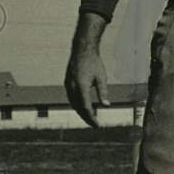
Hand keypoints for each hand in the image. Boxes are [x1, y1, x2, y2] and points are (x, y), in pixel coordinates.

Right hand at [64, 13, 109, 127]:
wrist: (82, 49)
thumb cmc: (94, 62)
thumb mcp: (101, 77)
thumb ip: (103, 92)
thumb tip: (106, 105)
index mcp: (81, 86)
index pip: (86, 107)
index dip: (91, 118)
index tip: (97, 125)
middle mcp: (72, 87)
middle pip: (78, 108)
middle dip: (86, 117)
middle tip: (95, 124)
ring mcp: (68, 85)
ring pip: (73, 103)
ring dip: (81, 112)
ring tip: (90, 118)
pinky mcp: (67, 82)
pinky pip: (71, 98)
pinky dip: (77, 104)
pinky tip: (83, 107)